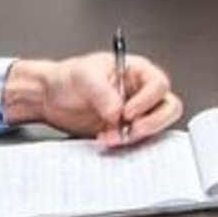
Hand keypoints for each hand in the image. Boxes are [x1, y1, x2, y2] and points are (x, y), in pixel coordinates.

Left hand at [9, 51, 185, 147]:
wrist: (49, 98)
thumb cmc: (68, 77)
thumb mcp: (84, 76)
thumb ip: (103, 92)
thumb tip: (117, 111)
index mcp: (136, 71)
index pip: (158, 84)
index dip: (148, 100)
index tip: (127, 111)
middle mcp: (140, 92)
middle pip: (167, 107)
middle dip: (153, 122)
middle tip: (132, 129)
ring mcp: (135, 114)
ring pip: (155, 127)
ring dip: (137, 136)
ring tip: (113, 136)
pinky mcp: (124, 131)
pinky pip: (136, 141)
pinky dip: (124, 144)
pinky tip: (106, 139)